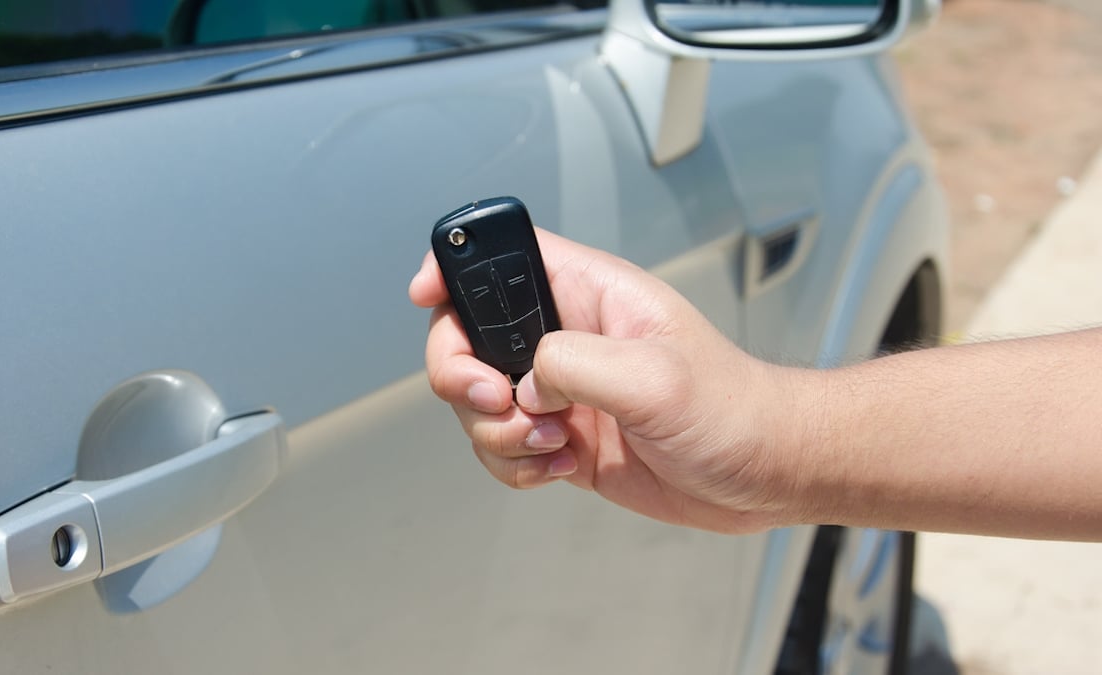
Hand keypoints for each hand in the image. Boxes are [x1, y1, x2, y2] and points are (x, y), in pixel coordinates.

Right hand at [410, 229, 804, 532]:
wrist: (763, 474)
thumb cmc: (735, 410)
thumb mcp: (654, 376)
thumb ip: (573, 363)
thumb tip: (525, 383)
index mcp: (589, 293)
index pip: (503, 255)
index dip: (453, 265)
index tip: (425, 295)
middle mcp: (567, 336)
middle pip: (465, 334)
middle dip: (461, 375)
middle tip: (499, 400)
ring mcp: (561, 389)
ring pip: (477, 402)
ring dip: (495, 432)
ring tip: (553, 442)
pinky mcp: (562, 436)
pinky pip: (502, 447)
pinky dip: (514, 465)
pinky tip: (560, 467)